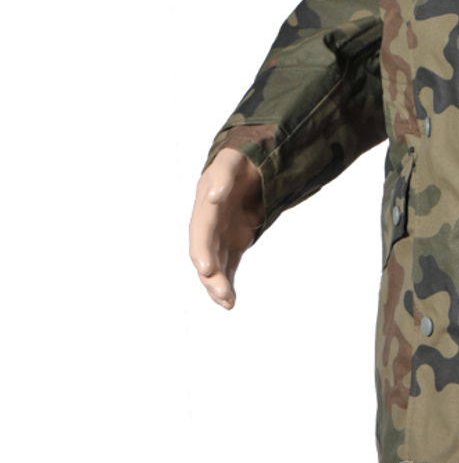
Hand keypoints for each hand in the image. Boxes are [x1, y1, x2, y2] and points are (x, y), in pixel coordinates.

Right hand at [189, 147, 263, 308]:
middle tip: (222, 294)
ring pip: (216, 265)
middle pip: (206, 253)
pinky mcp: (234, 243)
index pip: (201, 231)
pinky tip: (230, 302)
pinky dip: (229, 283)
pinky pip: (229, 267)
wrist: (252, 164)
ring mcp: (221, 235)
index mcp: (205, 205)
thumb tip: (213, 197)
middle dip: (211, 275)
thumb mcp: (231, 160)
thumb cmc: (239, 161)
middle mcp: (210, 224)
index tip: (207, 268)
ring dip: (219, 285)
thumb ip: (223, 176)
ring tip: (228, 302)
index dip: (202, 250)